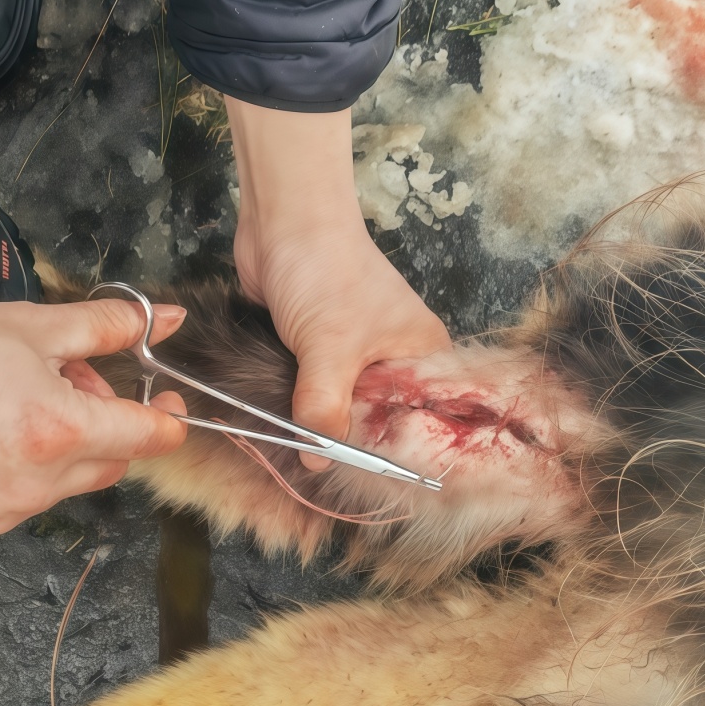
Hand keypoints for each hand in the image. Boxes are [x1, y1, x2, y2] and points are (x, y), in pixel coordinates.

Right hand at [0, 295, 188, 537]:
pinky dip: (17, 470)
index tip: (166, 400)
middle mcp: (34, 484)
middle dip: (102, 423)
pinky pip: (18, 500)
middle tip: (64, 380)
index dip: (165, 417)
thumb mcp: (26, 325)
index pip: (146, 438)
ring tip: (12, 402)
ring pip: (65, 484)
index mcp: (57, 431)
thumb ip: (105, 328)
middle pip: (109, 462)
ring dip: (60, 448)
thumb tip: (167, 319)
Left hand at [226, 98, 450, 467]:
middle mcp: (395, 357)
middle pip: (378, 418)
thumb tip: (316, 461)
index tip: (370, 486)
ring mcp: (355, 353)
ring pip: (341, 406)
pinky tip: (285, 430)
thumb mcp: (330, 349)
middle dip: (352, 445)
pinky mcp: (319, 348)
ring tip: (302, 459)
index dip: (396, 452)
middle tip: (327, 479)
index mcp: (422, 355)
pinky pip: (314, 391)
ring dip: (320, 426)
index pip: (420, 420)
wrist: (282, 219)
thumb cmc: (325, 271)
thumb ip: (325, 410)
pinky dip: (299, 406)